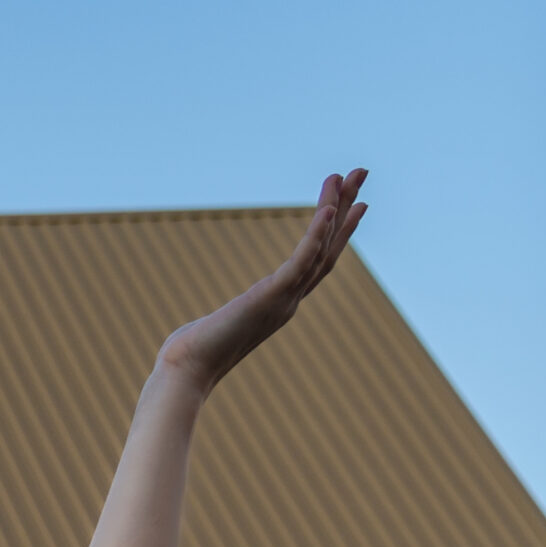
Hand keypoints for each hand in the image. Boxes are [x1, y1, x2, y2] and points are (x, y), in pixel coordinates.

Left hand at [157, 169, 366, 392]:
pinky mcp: (270, 297)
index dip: (335, 234)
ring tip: (348, 177)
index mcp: (279, 305)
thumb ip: (221, 323)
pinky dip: (315, 236)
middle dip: (345, 210)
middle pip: (328, 249)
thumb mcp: (214, 329)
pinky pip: (300, 261)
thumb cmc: (190, 355)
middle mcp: (289, 301)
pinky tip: (326, 210)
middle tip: (361, 173)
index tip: (351, 205)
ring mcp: (283, 300)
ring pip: (320, 249)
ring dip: (335, 210)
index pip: (316, 263)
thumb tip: (199, 331)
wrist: (184, 373)